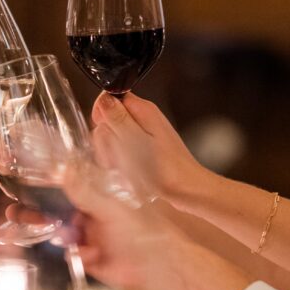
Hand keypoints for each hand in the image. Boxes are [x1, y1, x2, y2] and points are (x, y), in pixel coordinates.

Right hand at [62, 164, 177, 289]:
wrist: (155, 265)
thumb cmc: (139, 231)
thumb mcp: (110, 208)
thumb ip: (84, 192)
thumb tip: (64, 169)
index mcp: (104, 204)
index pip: (78, 196)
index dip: (66, 196)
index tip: (53, 196)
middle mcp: (97, 221)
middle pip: (69, 218)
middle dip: (62, 221)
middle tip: (58, 223)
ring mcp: (94, 241)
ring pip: (68, 238)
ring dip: (67, 239)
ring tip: (72, 240)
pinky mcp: (92, 262)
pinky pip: (75, 257)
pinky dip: (77, 256)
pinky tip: (88, 255)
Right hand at [92, 92, 205, 209]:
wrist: (187, 190)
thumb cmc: (166, 170)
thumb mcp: (135, 142)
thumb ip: (118, 119)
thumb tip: (104, 99)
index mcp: (143, 110)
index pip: (109, 99)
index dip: (102, 117)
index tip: (107, 135)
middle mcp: (144, 118)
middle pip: (109, 120)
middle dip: (106, 140)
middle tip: (117, 156)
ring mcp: (144, 134)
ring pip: (113, 137)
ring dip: (113, 154)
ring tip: (125, 167)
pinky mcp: (145, 148)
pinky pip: (122, 150)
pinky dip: (121, 162)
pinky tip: (130, 173)